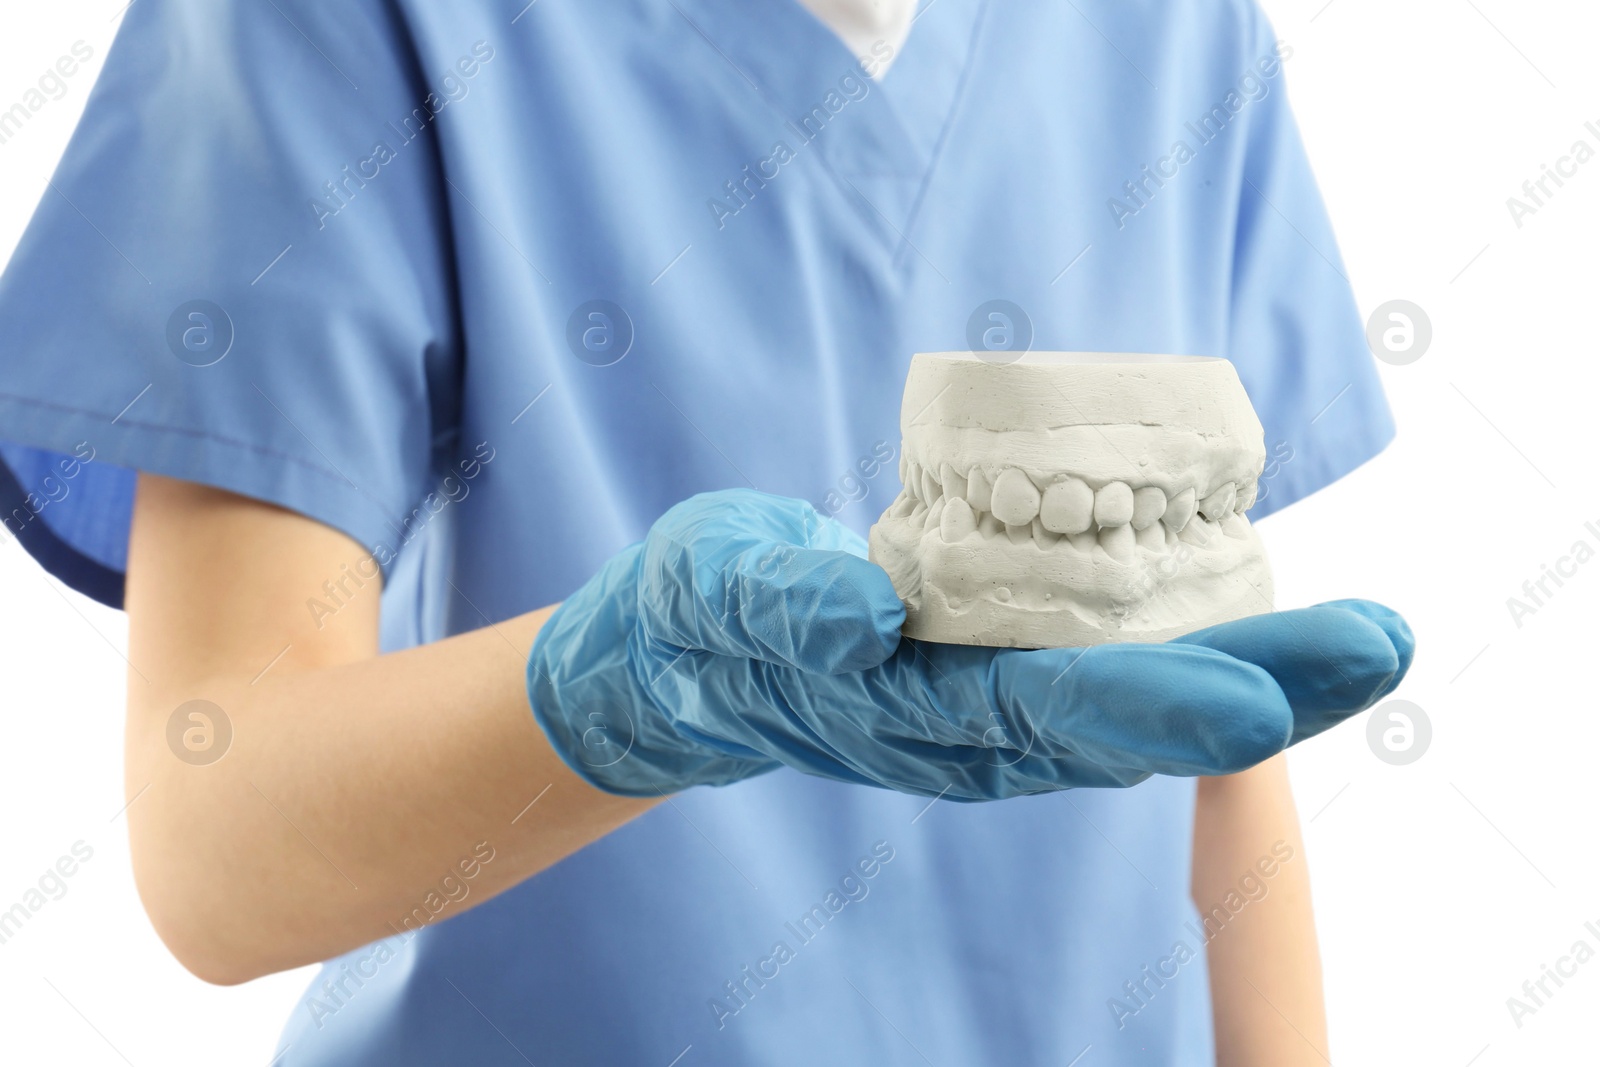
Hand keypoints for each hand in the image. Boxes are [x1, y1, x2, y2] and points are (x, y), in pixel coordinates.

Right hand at [526, 490, 1412, 799]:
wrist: (686, 662)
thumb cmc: (697, 619)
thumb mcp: (713, 594)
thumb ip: (779, 604)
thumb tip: (862, 616)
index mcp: (905, 705)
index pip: (1044, 708)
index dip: (1154, 702)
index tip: (1262, 699)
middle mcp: (968, 723)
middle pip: (1129, 712)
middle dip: (1258, 685)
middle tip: (1379, 646)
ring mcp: (991, 704)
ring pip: (1138, 697)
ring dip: (1258, 672)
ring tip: (1367, 639)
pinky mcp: (997, 671)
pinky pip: (1112, 668)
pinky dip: (1200, 648)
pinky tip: (1277, 628)